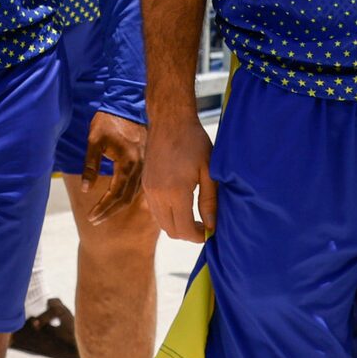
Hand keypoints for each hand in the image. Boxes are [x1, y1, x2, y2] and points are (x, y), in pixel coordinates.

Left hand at [80, 112, 147, 222]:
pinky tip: (120, 200)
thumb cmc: (108, 120)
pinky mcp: (146, 162)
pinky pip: (139, 185)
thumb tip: (86, 190)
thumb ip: (90, 166)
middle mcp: (140, 167)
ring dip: (119, 205)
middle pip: (126, 198)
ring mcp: (146, 165)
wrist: (127, 103)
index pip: (116, 194)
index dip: (103, 208)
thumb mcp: (94, 140)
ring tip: (104, 213)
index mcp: (128, 162)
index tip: (92, 217)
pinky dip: (128, 196)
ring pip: (134, 193)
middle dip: (110, 211)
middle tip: (95, 220)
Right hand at [144, 108, 216, 243]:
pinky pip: (155, 210)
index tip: (209, 233)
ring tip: (194, 216)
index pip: (184, 229)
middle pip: (171, 231)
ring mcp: (149, 190)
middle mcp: (158, 195)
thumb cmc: (194, 142)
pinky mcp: (145, 184)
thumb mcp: (208, 171)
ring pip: (161, 222)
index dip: (198, 237)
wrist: (169, 121)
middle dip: (188, 234)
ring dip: (177, 225)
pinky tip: (181, 204)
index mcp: (175, 192)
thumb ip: (209, 200)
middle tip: (203, 226)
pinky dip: (167, 215)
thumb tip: (211, 226)